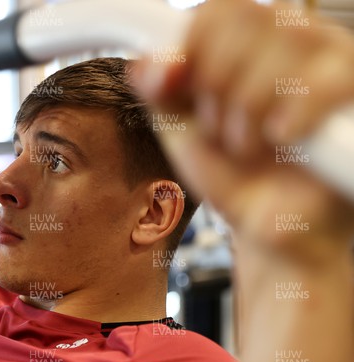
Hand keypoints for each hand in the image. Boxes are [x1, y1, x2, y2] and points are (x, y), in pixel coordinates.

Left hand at [132, 0, 353, 260]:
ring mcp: (331, 60)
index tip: (171, 85)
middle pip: (245, 19)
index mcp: (247, 43)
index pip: (220, 11)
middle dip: (216, 83)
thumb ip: (161, 89)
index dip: (189, 44)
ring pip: (285, 39)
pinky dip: (290, 115)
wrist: (271, 223)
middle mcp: (292, 40)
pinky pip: (328, 79)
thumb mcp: (181, 127)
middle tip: (219, 128)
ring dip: (248, 106)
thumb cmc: (233, 172)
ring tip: (249, 145)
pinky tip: (282, 137)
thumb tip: (145, 65)